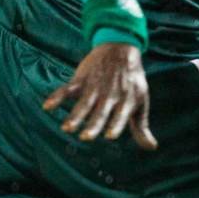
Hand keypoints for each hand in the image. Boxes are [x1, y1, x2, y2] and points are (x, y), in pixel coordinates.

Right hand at [43, 42, 157, 148]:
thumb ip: (141, 127)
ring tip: (66, 128)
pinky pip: (67, 89)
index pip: (121, 115)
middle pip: (101, 112)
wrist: (120, 49)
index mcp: (126, 101)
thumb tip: (152, 148)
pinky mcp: (81, 80)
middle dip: (93, 124)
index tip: (110, 135)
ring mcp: (94, 87)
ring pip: (84, 103)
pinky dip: (56, 96)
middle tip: (85, 137)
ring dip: (75, 115)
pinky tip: (47, 106)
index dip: (116, 125)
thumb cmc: (132, 81)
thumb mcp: (141, 101)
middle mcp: (110, 95)